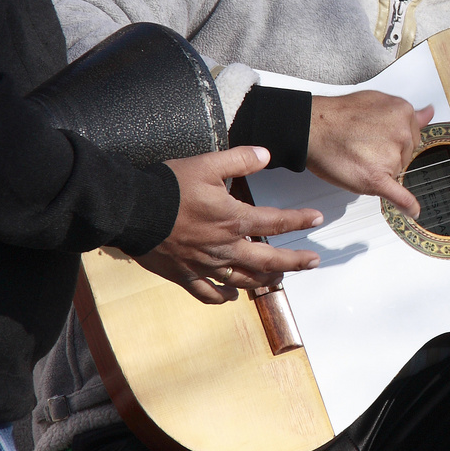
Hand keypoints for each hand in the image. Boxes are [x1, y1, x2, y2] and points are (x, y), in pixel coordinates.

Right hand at [140, 145, 326, 303]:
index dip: (299, 220)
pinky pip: (208, 294)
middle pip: (268, 260)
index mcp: (233, 219)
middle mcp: (224, 247)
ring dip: (264, 281)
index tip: (317, 219)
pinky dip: (223, 296)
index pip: (275, 221)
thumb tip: (266, 154)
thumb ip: (240, 160)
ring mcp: (205, 265)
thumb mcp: (207, 164)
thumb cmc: (169, 187)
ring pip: (243, 279)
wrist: (132, 212)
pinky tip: (232, 296)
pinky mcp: (184, 276)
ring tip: (279, 280)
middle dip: (294, 262)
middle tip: (313, 262)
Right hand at [307, 90, 433, 215]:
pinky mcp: (377, 178)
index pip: (411, 136)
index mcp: (403, 113)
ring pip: (395, 171)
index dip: (393, 140)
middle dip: (388, 154)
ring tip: (358, 154)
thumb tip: (428, 113)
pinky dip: (406, 205)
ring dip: (380, 169)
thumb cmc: (338, 116)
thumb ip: (405, 113)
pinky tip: (412, 211)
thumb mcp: (377, 101)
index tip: (378, 138)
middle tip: (364, 145)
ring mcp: (391, 157)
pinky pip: (398, 196)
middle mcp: (402, 134)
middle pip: (405, 155)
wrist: (312, 128)